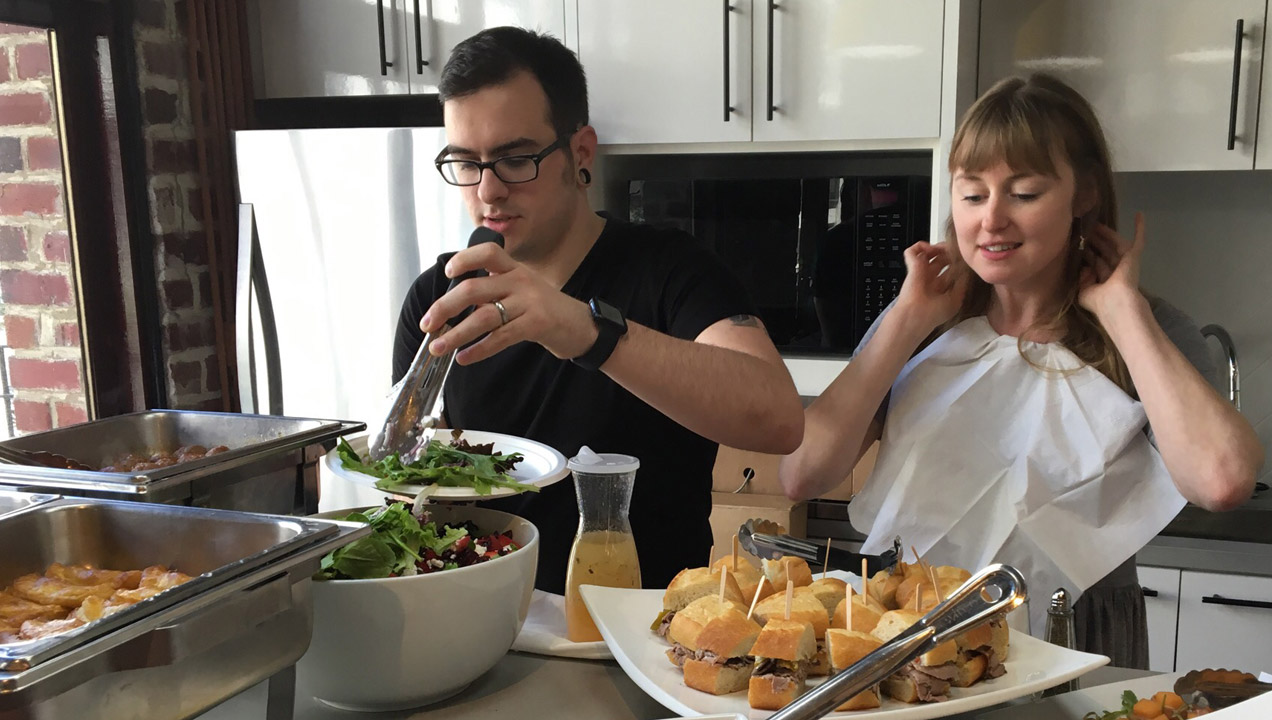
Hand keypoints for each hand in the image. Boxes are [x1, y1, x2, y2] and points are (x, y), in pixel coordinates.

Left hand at [418, 243, 597, 364]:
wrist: (583, 327)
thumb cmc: (547, 312)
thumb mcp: (523, 291)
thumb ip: (495, 291)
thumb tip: (455, 305)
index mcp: (515, 269)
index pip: (487, 252)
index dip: (464, 259)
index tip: (447, 272)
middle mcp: (521, 281)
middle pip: (474, 288)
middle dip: (445, 307)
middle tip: (428, 324)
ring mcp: (530, 302)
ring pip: (484, 316)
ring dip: (456, 334)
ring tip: (438, 347)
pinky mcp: (537, 324)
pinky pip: (500, 337)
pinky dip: (479, 349)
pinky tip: (464, 357)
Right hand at [894, 242, 968, 333]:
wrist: (915, 316)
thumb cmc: (933, 313)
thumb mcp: (956, 299)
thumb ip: (962, 284)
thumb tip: (967, 270)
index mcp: (939, 288)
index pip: (949, 269)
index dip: (957, 262)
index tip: (964, 258)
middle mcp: (930, 279)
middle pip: (940, 259)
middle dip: (949, 253)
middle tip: (956, 251)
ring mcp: (920, 272)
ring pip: (927, 252)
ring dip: (937, 247)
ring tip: (943, 248)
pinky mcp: (911, 266)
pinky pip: (912, 251)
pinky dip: (920, 246)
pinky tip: (928, 249)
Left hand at [1078, 211, 1146, 319]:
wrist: (1117, 303)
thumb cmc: (1099, 302)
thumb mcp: (1084, 293)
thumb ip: (1082, 280)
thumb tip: (1084, 267)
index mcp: (1102, 280)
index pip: (1094, 262)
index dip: (1087, 251)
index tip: (1078, 241)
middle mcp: (1113, 270)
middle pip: (1103, 250)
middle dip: (1094, 239)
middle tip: (1084, 227)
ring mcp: (1125, 263)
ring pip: (1114, 243)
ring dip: (1106, 233)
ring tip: (1095, 221)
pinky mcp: (1133, 257)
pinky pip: (1138, 240)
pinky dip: (1139, 228)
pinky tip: (1139, 214)